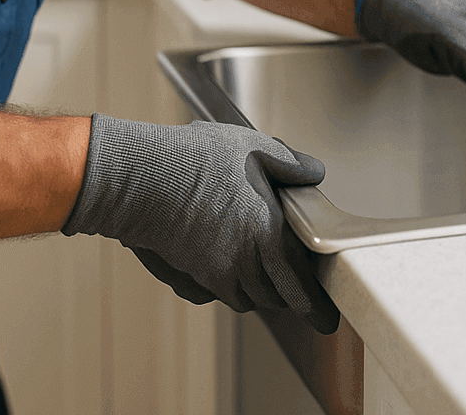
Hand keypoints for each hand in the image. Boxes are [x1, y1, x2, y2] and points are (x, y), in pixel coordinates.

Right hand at [62, 115, 339, 332]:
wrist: (139, 177)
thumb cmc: (196, 159)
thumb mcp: (255, 148)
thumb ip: (290, 165)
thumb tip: (314, 174)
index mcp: (265, 235)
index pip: (299, 283)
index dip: (315, 305)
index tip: (325, 318)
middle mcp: (240, 263)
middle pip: (273, 297)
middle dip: (287, 294)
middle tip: (296, 286)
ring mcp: (210, 273)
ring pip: (244, 298)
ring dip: (256, 290)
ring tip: (261, 271)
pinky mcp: (185, 274)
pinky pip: (212, 293)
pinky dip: (222, 286)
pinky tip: (221, 262)